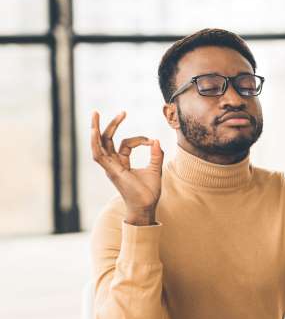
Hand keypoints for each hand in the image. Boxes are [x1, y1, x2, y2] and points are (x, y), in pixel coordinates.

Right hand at [90, 111, 163, 225]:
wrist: (146, 206)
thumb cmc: (149, 192)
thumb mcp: (155, 169)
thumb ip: (156, 155)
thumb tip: (156, 140)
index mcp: (121, 163)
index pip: (125, 144)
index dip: (139, 139)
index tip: (152, 141)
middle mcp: (113, 164)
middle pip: (107, 140)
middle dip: (111, 125)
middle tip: (121, 112)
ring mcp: (110, 167)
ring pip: (99, 144)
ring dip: (96, 129)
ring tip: (95, 114)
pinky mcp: (110, 171)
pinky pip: (98, 155)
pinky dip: (95, 143)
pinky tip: (94, 131)